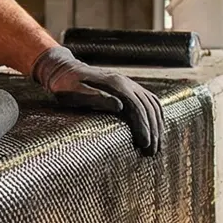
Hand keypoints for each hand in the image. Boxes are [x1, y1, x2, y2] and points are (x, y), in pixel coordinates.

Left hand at [30, 46, 162, 154]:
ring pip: (152, 104)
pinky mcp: (130, 87)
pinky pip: (150, 100)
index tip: (144, 144)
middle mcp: (126, 82)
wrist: (64, 70)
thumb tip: (119, 106)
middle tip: (152, 152)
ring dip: (157, 125)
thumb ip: (96, 97)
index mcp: (115, 84)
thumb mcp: (75, 92)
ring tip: (157, 146)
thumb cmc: (66, 86)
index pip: (137, 106)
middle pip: (148, 107)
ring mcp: (130, 83)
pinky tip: (158, 128)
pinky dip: (157, 115)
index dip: (143, 126)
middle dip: (153, 130)